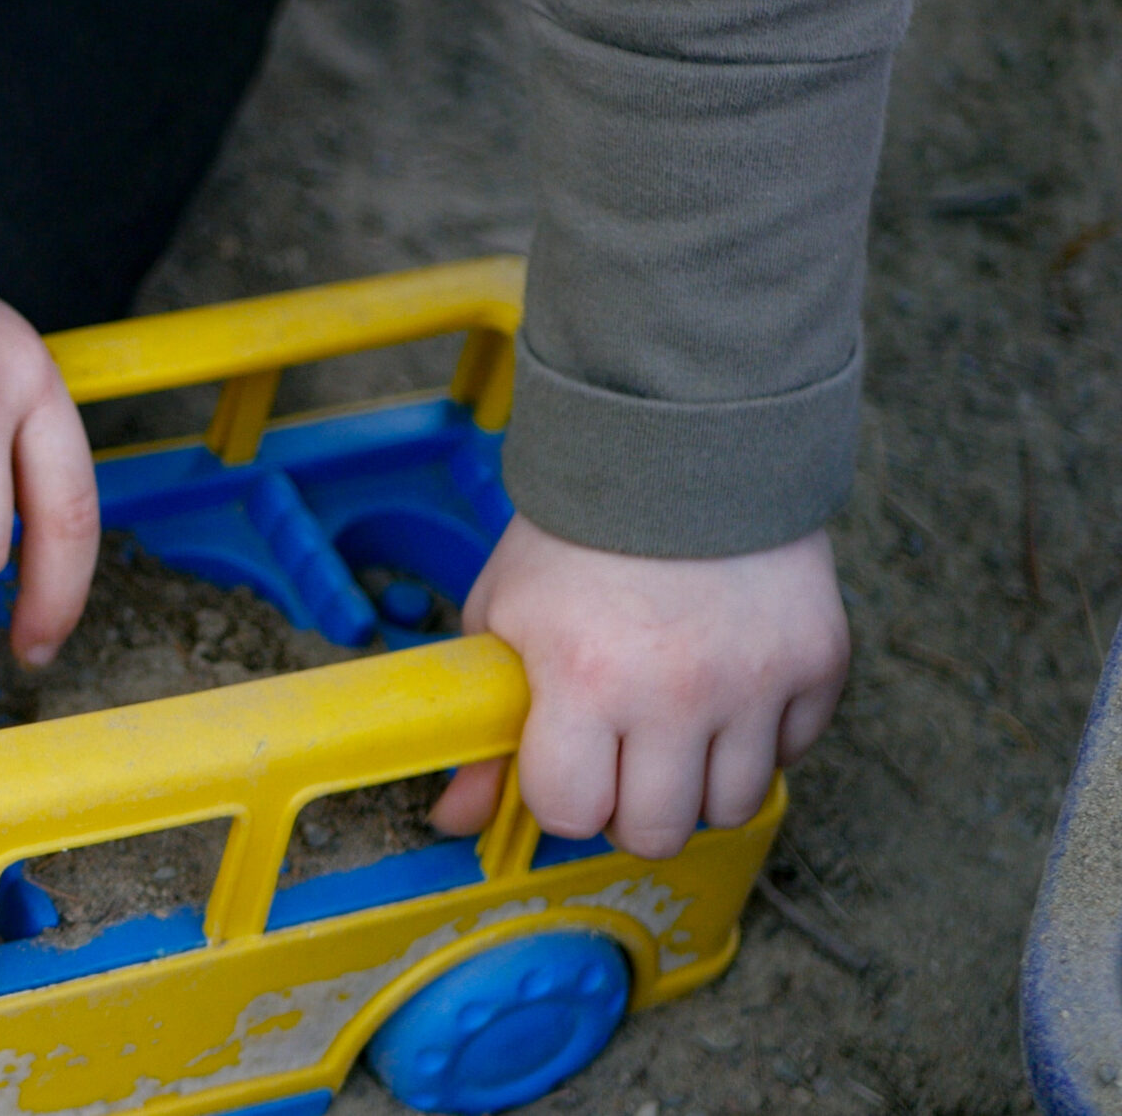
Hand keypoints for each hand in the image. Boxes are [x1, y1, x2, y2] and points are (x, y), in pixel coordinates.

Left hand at [428, 515, 849, 858]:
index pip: (570, 813)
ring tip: (672, 722)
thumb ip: (481, 726)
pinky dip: (760, 738)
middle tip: (619, 756)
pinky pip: (792, 754)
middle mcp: (677, 693)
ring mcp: (757, 681)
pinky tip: (726, 686)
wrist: (681, 445)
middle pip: (657, 832)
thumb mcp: (502, 619)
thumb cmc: (575, 537)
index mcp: (583, 679)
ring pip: (732, 806)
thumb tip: (458, 820)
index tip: (561, 761)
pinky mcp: (820, 663)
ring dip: (697, 782)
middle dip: (628, 807)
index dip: (559, 795)